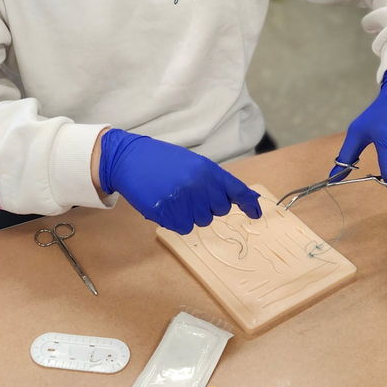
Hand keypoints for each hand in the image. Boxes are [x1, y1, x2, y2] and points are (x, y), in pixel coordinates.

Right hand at [98, 129, 261, 233]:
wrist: (130, 158)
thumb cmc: (162, 161)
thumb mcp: (193, 164)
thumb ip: (214, 180)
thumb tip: (238, 198)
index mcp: (208, 170)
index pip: (236, 190)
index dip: (249, 204)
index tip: (256, 214)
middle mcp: (199, 184)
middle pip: (218, 211)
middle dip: (207, 206)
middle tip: (189, 193)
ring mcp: (183, 199)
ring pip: (200, 222)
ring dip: (189, 214)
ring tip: (173, 196)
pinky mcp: (167, 212)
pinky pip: (182, 227)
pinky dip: (175, 220)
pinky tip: (165, 204)